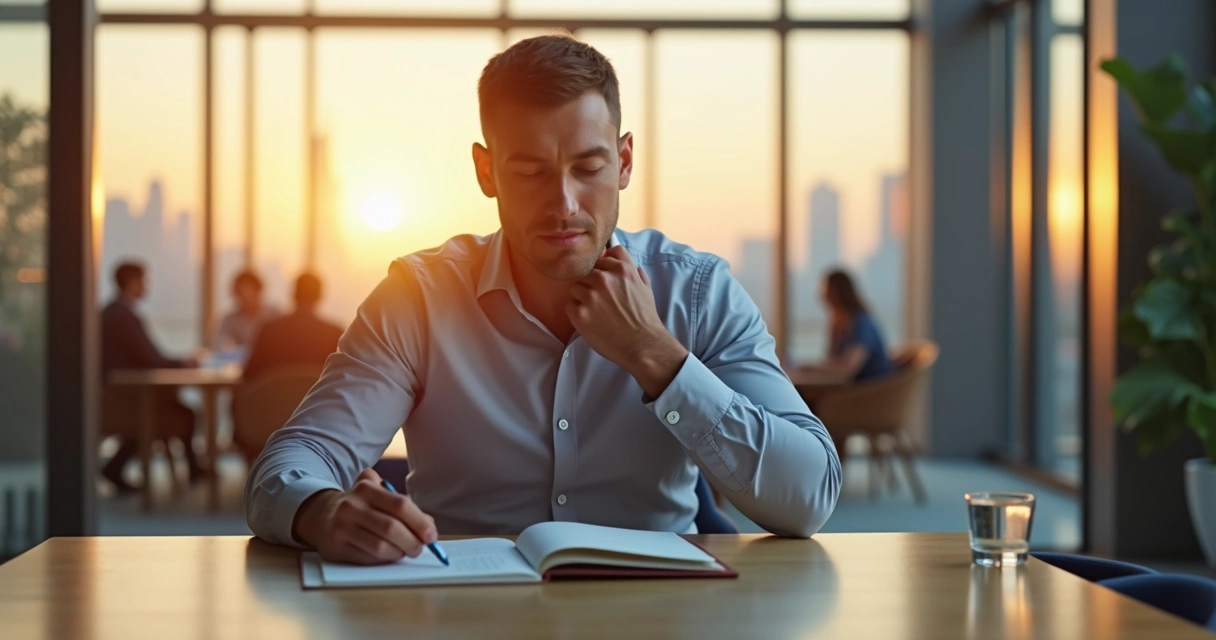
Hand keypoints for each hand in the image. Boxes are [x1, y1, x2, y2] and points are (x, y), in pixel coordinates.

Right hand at [292, 468, 437, 564]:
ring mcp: (342, 527)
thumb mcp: (377, 494)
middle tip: (420, 548)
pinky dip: (384, 560)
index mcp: (366, 488)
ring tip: (405, 552)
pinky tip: (388, 555)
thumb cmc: (359, 506)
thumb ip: (403, 506)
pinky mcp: (336, 546)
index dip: (420, 522)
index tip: (431, 535)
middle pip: (392, 528)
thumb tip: (429, 526)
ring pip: (380, 547)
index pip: (400, 505)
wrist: (319, 514)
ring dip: (399, 553)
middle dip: (412, 542)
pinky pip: (368, 558)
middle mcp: (352, 506)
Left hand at [567, 246, 687, 397]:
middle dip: (591, 284)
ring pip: (575, 287)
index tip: (604, 280)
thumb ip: (634, 272)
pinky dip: (576, 313)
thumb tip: (624, 263)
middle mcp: (604, 279)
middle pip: (586, 272)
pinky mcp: (580, 314)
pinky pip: (569, 305)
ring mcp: (590, 296)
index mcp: (622, 270)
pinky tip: (589, 321)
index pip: (602, 257)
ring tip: (594, 311)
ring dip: (581, 297)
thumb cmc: (645, 318)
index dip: (602, 268)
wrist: (642, 345)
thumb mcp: (646, 288)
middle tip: (599, 300)